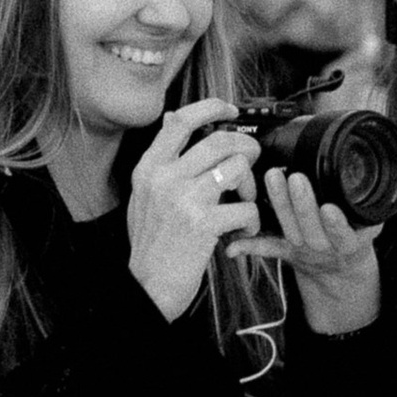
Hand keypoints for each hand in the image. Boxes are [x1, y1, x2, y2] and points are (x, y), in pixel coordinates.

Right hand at [124, 95, 260, 319]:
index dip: (211, 107)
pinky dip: (252, 219)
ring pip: (237, 167)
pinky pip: (246, 207)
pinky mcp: (204, 223)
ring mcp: (184, 199)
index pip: (181, 120)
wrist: (147, 288)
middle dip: (245, 147)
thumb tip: (174, 120)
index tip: (230, 109)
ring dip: (250, 184)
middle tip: (251, 161)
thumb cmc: (151, 246)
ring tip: (245, 202)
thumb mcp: (144, 196)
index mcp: (149, 168)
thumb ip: (161, 161)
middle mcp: (164, 177)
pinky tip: (244, 230)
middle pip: (219, 139)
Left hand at [245, 165, 379, 336]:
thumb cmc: (357, 229)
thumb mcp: (380, 207)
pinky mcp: (284, 249)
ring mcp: (302, 249)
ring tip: (272, 179)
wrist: (340, 269)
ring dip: (279, 207)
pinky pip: (266, 248)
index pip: (344, 231)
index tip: (330, 206)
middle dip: (301, 204)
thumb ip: (395, 173)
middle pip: (311, 228)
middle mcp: (325, 247)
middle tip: (293, 177)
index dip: (336, 222)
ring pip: (288, 231)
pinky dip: (249, 246)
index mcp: (350, 239)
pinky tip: (233, 244)